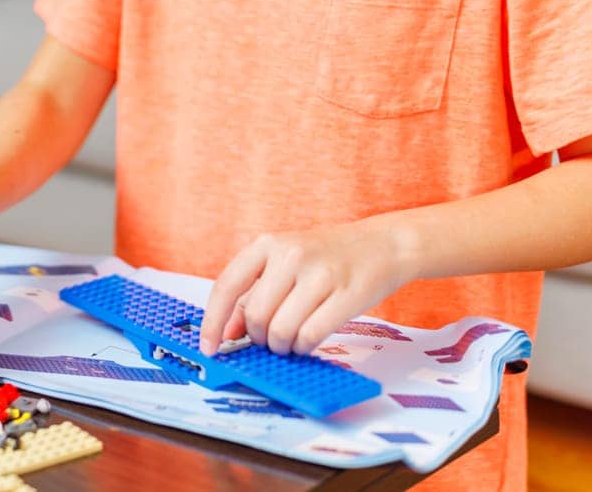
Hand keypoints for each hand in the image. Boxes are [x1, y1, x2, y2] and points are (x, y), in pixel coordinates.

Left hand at [199, 218, 417, 356]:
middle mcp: (290, 255)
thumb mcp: (284, 264)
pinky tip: (307, 341)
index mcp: (268, 244)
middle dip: (258, 338)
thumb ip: (253, 294)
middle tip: (270, 340)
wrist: (382, 244)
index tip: (209, 347)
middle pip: (254, 316)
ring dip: (281, 347)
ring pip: (280, 331)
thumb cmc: (327, 258)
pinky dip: (303, 348)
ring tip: (290, 341)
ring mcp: (319, 273)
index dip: (213, 322)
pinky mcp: (346, 295)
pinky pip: (309, 337)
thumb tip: (226, 333)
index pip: (227, 286)